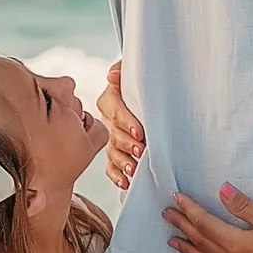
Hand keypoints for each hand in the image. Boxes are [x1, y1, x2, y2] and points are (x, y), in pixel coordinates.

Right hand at [98, 59, 144, 194]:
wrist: (146, 96)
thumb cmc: (140, 85)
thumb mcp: (133, 73)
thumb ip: (123, 71)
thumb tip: (114, 75)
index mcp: (110, 100)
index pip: (115, 110)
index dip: (127, 121)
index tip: (139, 132)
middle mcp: (107, 121)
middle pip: (113, 134)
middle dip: (127, 144)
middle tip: (140, 151)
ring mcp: (109, 139)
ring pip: (112, 152)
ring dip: (123, 162)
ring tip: (133, 169)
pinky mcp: (114, 154)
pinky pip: (111, 167)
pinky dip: (117, 175)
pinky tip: (125, 182)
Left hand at [166, 184, 252, 252]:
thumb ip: (244, 207)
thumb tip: (221, 190)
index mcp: (238, 243)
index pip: (205, 223)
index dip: (189, 209)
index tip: (177, 198)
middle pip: (201, 241)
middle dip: (182, 225)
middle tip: (167, 214)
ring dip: (187, 249)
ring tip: (172, 240)